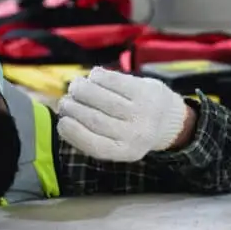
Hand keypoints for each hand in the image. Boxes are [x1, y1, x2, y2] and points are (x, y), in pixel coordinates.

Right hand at [56, 68, 190, 162]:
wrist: (169, 119)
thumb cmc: (130, 131)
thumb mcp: (116, 144)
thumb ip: (90, 137)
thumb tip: (62, 120)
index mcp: (126, 152)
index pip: (93, 144)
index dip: (72, 132)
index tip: (61, 122)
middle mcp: (136, 134)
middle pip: (93, 118)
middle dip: (72, 107)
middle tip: (65, 102)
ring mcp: (142, 110)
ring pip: (100, 97)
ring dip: (80, 89)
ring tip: (75, 88)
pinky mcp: (145, 89)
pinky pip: (113, 80)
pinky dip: (96, 77)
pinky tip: (93, 78)